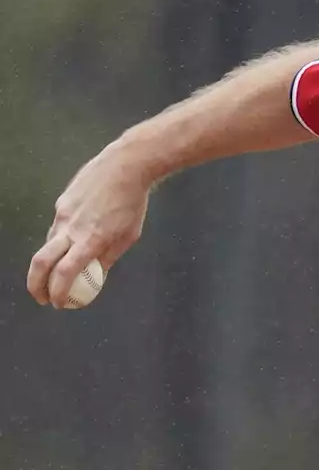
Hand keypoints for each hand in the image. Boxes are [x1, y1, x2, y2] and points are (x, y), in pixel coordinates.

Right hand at [28, 146, 152, 307]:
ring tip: (60, 269)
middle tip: (41, 297)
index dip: (57, 292)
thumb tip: (96, 276)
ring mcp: (63, 213)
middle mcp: (71, 228)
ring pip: (49, 243)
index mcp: (90, 240)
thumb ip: (109, 257)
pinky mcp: (62, 202)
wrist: (125, 166)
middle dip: (36, 284)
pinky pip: (57, 225)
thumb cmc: (132, 203)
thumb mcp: (128, 236)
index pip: (64, 273)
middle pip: (41, 262)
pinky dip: (61, 238)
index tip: (57, 303)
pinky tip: (74, 236)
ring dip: (50, 261)